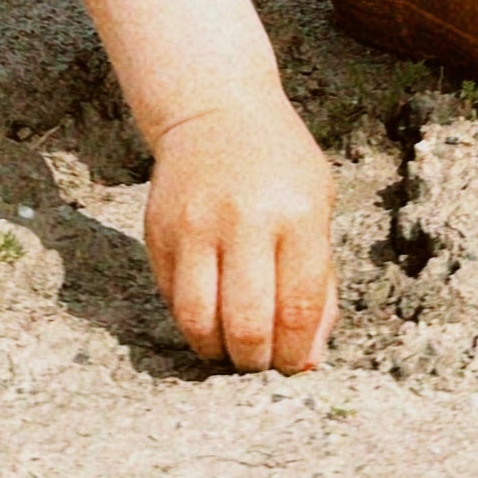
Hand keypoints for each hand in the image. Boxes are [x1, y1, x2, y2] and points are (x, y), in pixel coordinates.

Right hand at [142, 89, 338, 374]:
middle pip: (246, 324)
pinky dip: (191, 321)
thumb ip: (320, 285)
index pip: (297, 308)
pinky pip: (172, 299)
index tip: (295, 366)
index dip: (296, 353)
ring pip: (198, 320)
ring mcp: (194, 226)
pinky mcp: (158, 232)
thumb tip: (310, 360)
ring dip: (217, 351)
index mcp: (295, 215)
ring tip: (231, 350)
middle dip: (256, 361)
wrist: (215, 111)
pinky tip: (209, 316)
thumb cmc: (279, 166)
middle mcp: (243, 220)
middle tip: (261, 363)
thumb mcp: (317, 208)